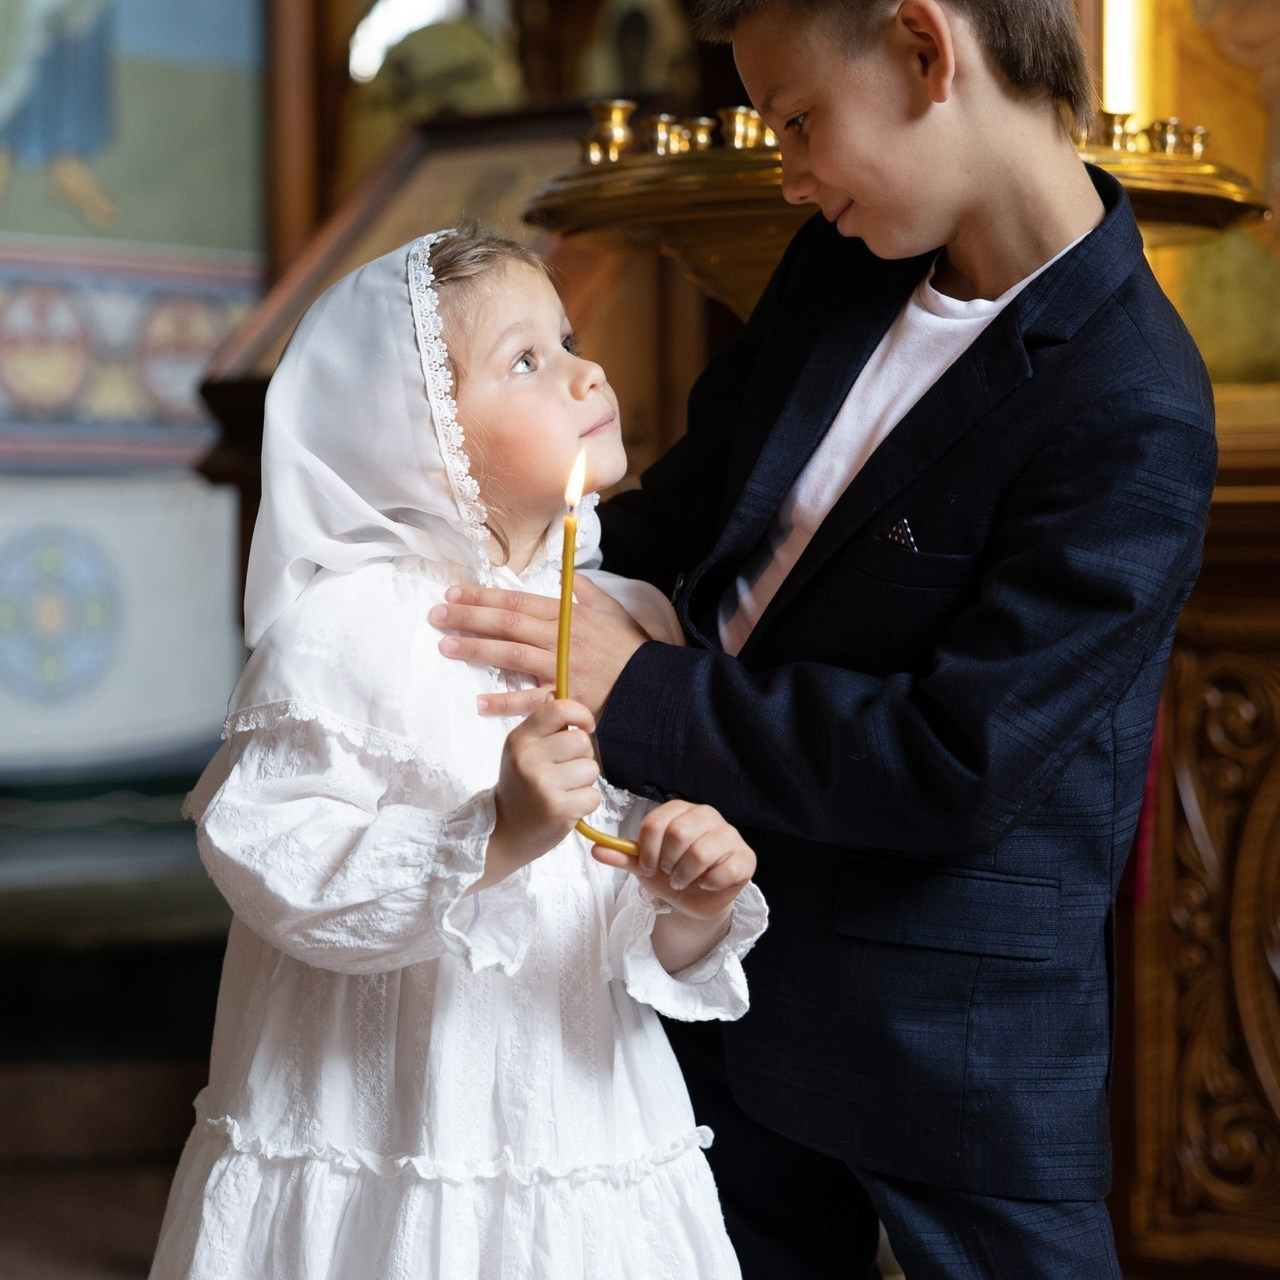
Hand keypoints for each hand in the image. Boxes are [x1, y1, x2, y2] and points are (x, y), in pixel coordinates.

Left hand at [429, 577, 648, 719]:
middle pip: (508, 623)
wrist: (658, 688)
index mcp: (570, 616)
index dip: (484, 597)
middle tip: (437, 614)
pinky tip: (479, 701)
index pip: (518, 602)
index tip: (455, 593)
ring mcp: (563, 669)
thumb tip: (571, 577)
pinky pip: (531, 700)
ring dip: (477, 649)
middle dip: (470, 616)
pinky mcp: (567, 699)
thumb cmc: (635, 652)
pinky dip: (506, 702)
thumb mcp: (615, 613)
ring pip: (512, 654)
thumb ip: (589, 593)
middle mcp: (562, 638)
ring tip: (446, 645)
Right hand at [483, 698, 601, 885]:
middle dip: (583, 756)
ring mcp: (542, 784)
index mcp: (520, 739)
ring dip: (585, 782)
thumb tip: (565, 697)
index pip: (558, 709)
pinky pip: (593, 795)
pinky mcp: (557, 809)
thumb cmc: (521, 788)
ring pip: (591, 768)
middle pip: (582, 740)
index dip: (581, 715)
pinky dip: (585, 803)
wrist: (503, 832)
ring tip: (564, 790)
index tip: (585, 727)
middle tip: (566, 771)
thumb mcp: (521, 751)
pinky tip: (567, 807)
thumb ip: (544, 728)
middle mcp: (527, 758)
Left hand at [593, 800, 755, 922]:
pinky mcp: (745, 857)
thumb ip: (623, 854)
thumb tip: (595, 848)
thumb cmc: (671, 874)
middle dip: (668, 863)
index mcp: (680, 810)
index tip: (649, 867)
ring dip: (686, 875)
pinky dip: (710, 882)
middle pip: (678, 834)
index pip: (655, 823)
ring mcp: (729, 834)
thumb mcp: (645, 866)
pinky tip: (707, 883)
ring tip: (684, 880)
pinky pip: (726, 869)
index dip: (648, 851)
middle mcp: (707, 815)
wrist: (696, 900)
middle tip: (669, 873)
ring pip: (702, 852)